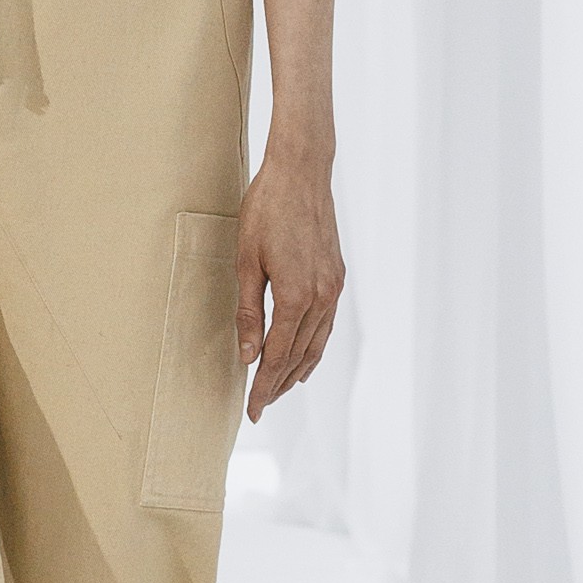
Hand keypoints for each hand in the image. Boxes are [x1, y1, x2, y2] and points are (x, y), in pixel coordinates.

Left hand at [236, 151, 344, 417]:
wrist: (302, 172)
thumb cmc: (266, 210)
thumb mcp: (246, 262)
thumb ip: (248, 312)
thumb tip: (248, 356)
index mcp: (296, 297)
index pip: (278, 357)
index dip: (264, 387)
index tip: (252, 410)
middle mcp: (321, 297)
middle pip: (299, 356)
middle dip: (279, 385)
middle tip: (261, 406)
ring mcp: (333, 287)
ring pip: (317, 343)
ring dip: (298, 369)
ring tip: (280, 388)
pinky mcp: (337, 276)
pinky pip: (326, 324)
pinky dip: (314, 346)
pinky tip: (303, 353)